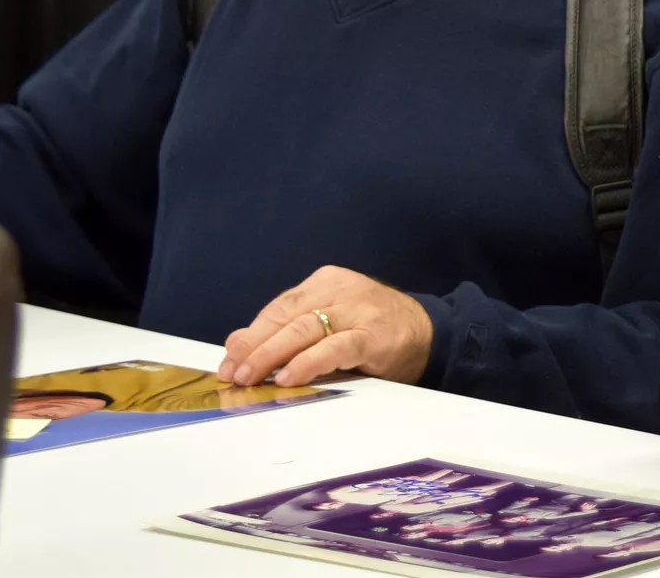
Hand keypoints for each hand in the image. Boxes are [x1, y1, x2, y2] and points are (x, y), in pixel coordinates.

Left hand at [218, 266, 432, 387]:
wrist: (430, 333)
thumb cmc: (374, 329)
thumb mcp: (329, 322)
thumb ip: (287, 330)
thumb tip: (237, 343)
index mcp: (325, 281)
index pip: (279, 307)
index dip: (251, 335)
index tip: (229, 360)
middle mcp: (340, 289)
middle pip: (287, 316)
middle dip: (255, 346)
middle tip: (233, 372)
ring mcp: (358, 310)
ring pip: (305, 329)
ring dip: (272, 355)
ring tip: (251, 377)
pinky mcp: (373, 334)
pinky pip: (334, 347)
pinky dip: (308, 362)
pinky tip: (289, 377)